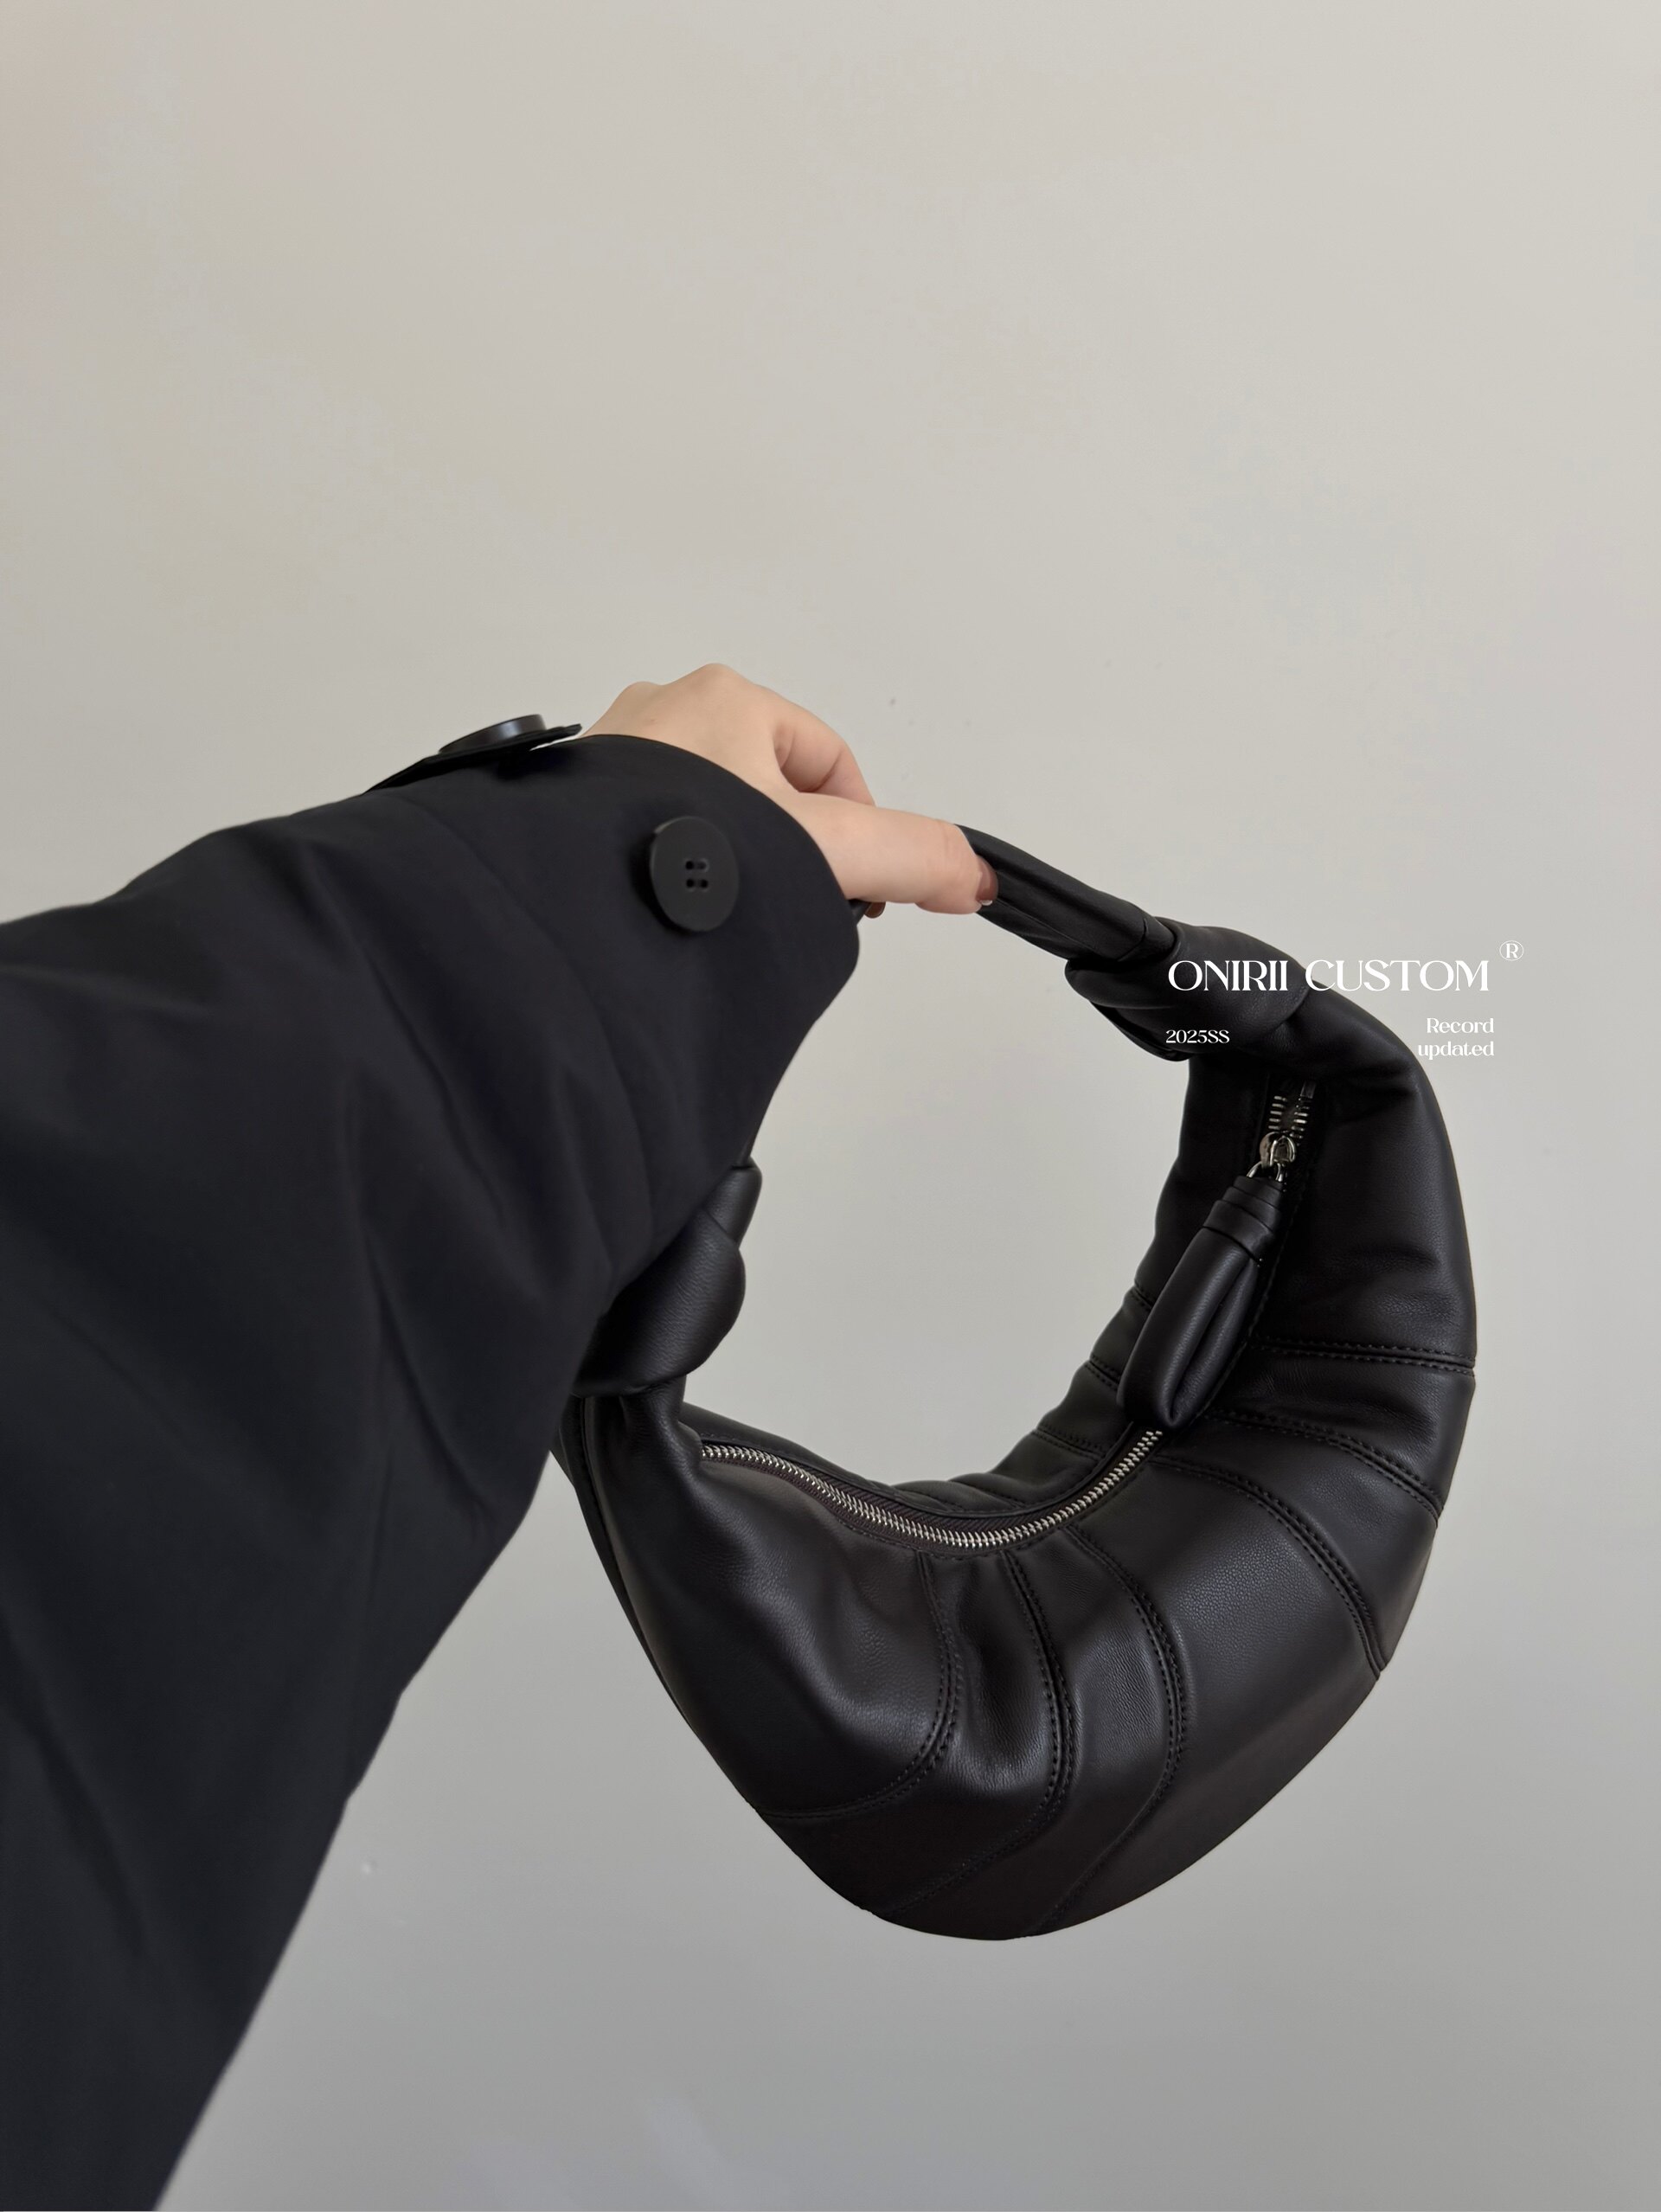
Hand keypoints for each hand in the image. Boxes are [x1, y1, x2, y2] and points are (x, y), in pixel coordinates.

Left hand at [582, 665, 996, 914]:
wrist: (567, 900)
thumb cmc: (672, 845)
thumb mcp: (825, 851)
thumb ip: (909, 857)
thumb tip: (967, 872)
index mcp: (727, 696)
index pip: (830, 762)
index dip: (857, 831)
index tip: (853, 888)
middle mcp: (665, 712)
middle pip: (773, 788)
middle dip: (788, 847)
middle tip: (781, 899)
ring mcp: (617, 760)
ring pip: (712, 814)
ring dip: (730, 861)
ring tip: (719, 908)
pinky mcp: (580, 807)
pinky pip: (656, 835)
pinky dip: (675, 870)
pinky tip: (671, 907)